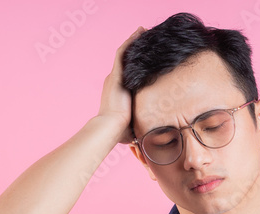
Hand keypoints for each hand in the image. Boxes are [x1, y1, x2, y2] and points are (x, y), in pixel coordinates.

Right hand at [97, 26, 144, 144]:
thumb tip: (149, 137)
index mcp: (116, 92)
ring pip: (124, 53)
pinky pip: (123, 52)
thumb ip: (139, 126)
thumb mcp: (131, 125)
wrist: (110, 128)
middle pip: (125, 60)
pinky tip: (139, 31)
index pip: (127, 73)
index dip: (135, 64)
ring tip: (143, 30)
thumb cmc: (119, 132)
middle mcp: (113, 82)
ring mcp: (113, 77)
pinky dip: (130, 41)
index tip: (145, 58)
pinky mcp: (115, 74)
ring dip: (133, 41)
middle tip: (147, 40)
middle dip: (135, 49)